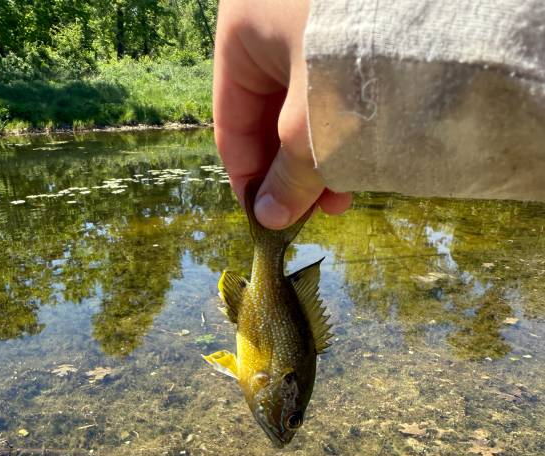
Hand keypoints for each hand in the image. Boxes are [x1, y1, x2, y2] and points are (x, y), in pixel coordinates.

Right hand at [213, 0, 351, 228]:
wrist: (441, 17)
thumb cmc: (357, 57)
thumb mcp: (312, 126)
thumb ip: (288, 176)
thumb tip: (268, 218)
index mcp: (242, 31)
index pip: (231, 122)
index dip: (249, 178)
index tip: (268, 218)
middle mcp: (272, 21)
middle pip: (268, 116)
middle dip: (293, 170)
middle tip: (314, 210)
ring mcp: (312, 24)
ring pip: (303, 105)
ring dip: (320, 155)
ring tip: (342, 194)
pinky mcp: (349, 30)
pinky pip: (332, 88)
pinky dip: (341, 127)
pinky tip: (360, 159)